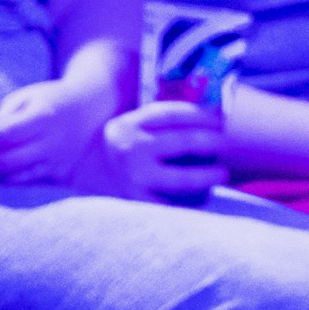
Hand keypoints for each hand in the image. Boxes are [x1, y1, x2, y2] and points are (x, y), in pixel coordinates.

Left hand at [0, 75, 112, 187]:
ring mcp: (58, 159)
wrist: (90, 107)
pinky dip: (8, 179)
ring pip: (16, 176)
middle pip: (8, 160)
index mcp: (44, 117)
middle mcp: (53, 141)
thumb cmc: (50, 99)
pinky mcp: (60, 171)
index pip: (5, 134)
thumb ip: (4, 116)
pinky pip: (28, 181)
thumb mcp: (27, 96)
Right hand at [91, 100, 227, 204]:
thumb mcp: (130, 121)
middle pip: (184, 142)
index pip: (174, 114)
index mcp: (130, 124)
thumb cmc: (119, 144)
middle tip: (226, 143)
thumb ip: (160, 116)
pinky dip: (192, 201)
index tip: (220, 118)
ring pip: (182, 179)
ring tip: (223, 173)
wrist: (82, 170)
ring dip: (208, 176)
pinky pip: (173, 205)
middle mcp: (131, 149)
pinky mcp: (136, 202)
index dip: (202, 114)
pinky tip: (204, 195)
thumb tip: (207, 104)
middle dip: (212, 142)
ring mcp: (134, 178)